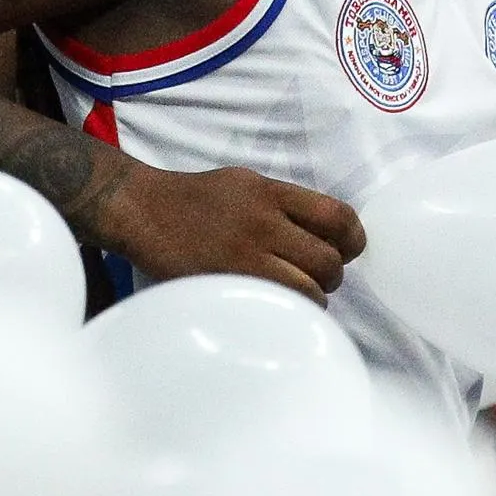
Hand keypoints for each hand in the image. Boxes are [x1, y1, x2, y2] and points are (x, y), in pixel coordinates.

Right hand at [84, 159, 362, 298]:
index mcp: (271, 193)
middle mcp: (263, 223)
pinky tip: (276, 309)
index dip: (352, 239)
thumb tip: (327, 236)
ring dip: (312, 299)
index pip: (337, 217)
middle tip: (317, 280)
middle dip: (331, 275)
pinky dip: (287, 312)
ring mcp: (244, 257)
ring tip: (296, 297)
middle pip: (328, 260)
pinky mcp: (227, 284)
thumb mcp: (246, 184)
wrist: (143, 210)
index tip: (346, 250)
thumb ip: (286, 205)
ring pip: (308, 290)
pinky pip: (276, 307)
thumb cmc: (196, 199)